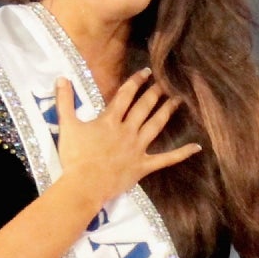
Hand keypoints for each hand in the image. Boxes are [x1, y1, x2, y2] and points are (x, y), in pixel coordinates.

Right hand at [54, 69, 201, 201]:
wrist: (83, 186)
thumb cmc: (74, 157)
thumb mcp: (66, 125)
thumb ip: (64, 101)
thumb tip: (61, 78)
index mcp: (110, 120)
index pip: (125, 95)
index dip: (136, 81)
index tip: (147, 71)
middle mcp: (127, 130)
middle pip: (143, 107)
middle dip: (154, 93)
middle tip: (165, 82)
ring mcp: (137, 148)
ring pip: (155, 126)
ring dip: (167, 111)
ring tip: (177, 100)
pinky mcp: (143, 166)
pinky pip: (166, 159)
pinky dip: (182, 153)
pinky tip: (197, 146)